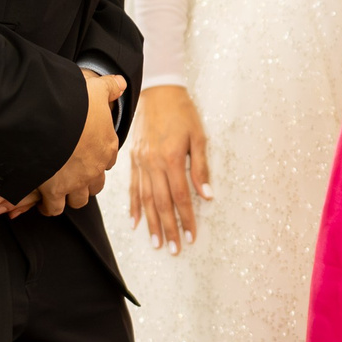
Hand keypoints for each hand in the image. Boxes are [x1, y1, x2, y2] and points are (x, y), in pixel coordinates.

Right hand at [28, 70, 128, 217]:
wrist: (50, 117)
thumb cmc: (74, 102)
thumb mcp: (95, 89)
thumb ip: (109, 87)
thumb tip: (121, 83)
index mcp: (107, 146)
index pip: (108, 160)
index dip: (98, 160)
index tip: (87, 156)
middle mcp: (95, 167)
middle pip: (96, 185)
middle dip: (86, 183)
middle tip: (72, 177)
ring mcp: (76, 181)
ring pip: (79, 200)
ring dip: (70, 196)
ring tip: (58, 192)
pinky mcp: (55, 191)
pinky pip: (55, 207)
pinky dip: (49, 206)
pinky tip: (43, 201)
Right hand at [126, 85, 210, 252]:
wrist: (158, 92)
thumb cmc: (183, 113)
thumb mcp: (199, 138)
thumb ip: (202, 169)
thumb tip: (207, 196)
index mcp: (172, 158)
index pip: (181, 197)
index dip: (187, 219)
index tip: (192, 237)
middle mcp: (153, 163)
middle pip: (162, 203)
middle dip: (169, 229)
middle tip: (175, 249)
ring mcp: (141, 162)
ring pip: (146, 199)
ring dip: (151, 223)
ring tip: (157, 243)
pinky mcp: (134, 160)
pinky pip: (133, 187)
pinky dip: (134, 206)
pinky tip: (136, 222)